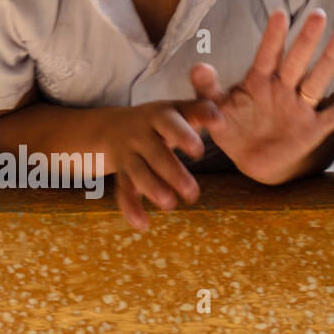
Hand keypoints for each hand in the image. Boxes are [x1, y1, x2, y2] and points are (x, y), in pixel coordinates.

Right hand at [99, 100, 220, 230]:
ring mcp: (129, 155)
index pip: (169, 124)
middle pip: (155, 153)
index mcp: (158, 116)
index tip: (198, 151)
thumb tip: (220, 119)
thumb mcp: (178, 109)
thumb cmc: (161, 120)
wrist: (112, 127)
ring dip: (152, 189)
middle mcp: (140, 135)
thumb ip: (200, 111)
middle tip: (192, 193)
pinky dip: (131, 208)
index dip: (183, 136)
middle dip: (172, 173)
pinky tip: (142, 224)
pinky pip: (123, 191)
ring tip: (170, 205)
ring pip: (137, 172)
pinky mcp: (122, 174)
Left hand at [189, 9, 333, 184]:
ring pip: (316, 80)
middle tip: (318, 15)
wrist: (248, 161)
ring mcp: (299, 108)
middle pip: (295, 61)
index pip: (266, 55)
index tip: (280, 13)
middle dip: (306, 40)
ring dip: (329, 59)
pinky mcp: (312, 129)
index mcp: (257, 82)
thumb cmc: (231, 127)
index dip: (273, 36)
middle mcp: (281, 89)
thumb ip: (206, 88)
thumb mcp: (214, 108)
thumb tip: (198, 66)